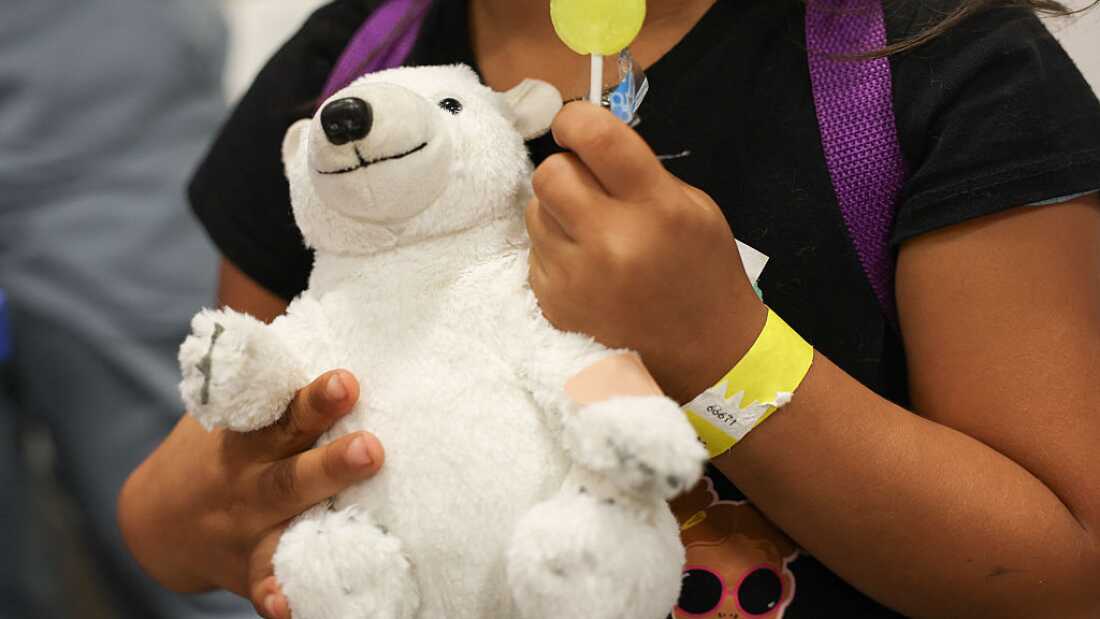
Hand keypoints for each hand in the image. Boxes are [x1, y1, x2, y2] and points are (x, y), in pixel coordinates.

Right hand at [118, 370, 382, 618]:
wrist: (158, 521)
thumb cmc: (224, 448)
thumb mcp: (236, 410)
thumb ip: (278, 378)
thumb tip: (350, 305)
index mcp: (248, 434)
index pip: (281, 410)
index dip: (313, 396)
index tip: (349, 379)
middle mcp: (248, 477)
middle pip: (290, 464)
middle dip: (329, 455)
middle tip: (372, 445)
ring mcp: (248, 526)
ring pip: (286, 516)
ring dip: (321, 509)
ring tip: (355, 501)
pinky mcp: (250, 567)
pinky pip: (266, 583)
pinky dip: (277, 594)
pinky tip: (291, 603)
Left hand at [526, 102, 765, 402]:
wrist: (705, 358)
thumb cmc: (703, 274)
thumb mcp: (695, 209)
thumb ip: (640, 172)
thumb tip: (587, 143)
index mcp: (656, 208)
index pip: (596, 137)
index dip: (575, 120)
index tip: (574, 126)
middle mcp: (611, 241)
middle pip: (550, 173)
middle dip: (566, 171)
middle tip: (587, 188)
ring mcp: (576, 278)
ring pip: (534, 212)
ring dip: (556, 212)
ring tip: (590, 234)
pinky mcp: (553, 305)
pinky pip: (534, 253)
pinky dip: (554, 252)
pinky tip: (587, 270)